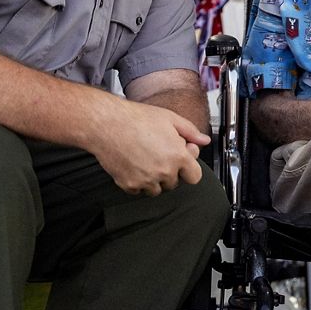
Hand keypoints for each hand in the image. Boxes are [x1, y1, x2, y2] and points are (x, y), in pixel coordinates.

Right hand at [88, 98, 210, 195]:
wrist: (106, 124)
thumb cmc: (136, 118)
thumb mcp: (170, 118)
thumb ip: (191, 132)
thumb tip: (204, 140)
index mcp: (177, 157)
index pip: (195, 177)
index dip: (189, 167)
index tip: (181, 158)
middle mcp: (163, 172)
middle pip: (175, 183)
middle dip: (171, 171)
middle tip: (160, 153)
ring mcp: (145, 181)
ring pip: (157, 189)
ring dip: (155, 179)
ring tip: (146, 158)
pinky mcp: (128, 185)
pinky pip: (139, 191)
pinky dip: (138, 182)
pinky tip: (134, 164)